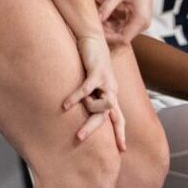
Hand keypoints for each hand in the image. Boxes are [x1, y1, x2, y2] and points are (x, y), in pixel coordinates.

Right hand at [64, 34, 125, 149]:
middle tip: (79, 138)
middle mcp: (112, 90)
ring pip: (101, 106)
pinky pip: (86, 90)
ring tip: (71, 107)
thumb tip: (83, 105)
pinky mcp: (97, 72)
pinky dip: (76, 97)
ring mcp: (106, 82)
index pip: (119, 118)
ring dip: (86, 109)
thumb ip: (91, 93)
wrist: (92, 37)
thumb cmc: (90, 58)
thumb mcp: (93, 79)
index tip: (122, 150)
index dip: (121, 134)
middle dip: (94, 129)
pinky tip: (65, 104)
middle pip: (108, 117)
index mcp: (112, 93)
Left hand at [97, 0, 154, 43]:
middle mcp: (141, 22)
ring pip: (118, 25)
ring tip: (95, 6)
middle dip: (105, 27)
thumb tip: (95, 20)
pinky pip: (119, 16)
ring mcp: (138, 18)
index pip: (123, 38)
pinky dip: (110, 10)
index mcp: (141, 20)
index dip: (108, 37)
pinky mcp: (134, 12)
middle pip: (120, 33)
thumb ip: (107, 7)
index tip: (94, 29)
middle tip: (91, 17)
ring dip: (105, 17)